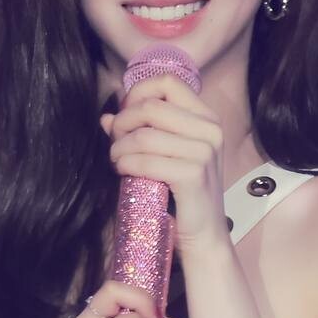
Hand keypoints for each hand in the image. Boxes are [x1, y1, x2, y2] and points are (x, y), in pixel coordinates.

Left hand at [99, 72, 230, 257]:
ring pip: (143, 135)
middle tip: (114, 144)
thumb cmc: (182, 194)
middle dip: (123, 124)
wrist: (203, 236)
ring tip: (116, 162)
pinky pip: (145, 160)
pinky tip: (123, 172)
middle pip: (150, 106)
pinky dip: (126, 165)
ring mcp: (204, 152)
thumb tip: (106, 117)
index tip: (126, 117)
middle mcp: (210, 130)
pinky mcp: (193, 175)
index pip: (167, 82)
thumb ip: (139, 131)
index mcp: (206, 118)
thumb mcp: (165, 155)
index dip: (137, 94)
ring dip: (119, 148)